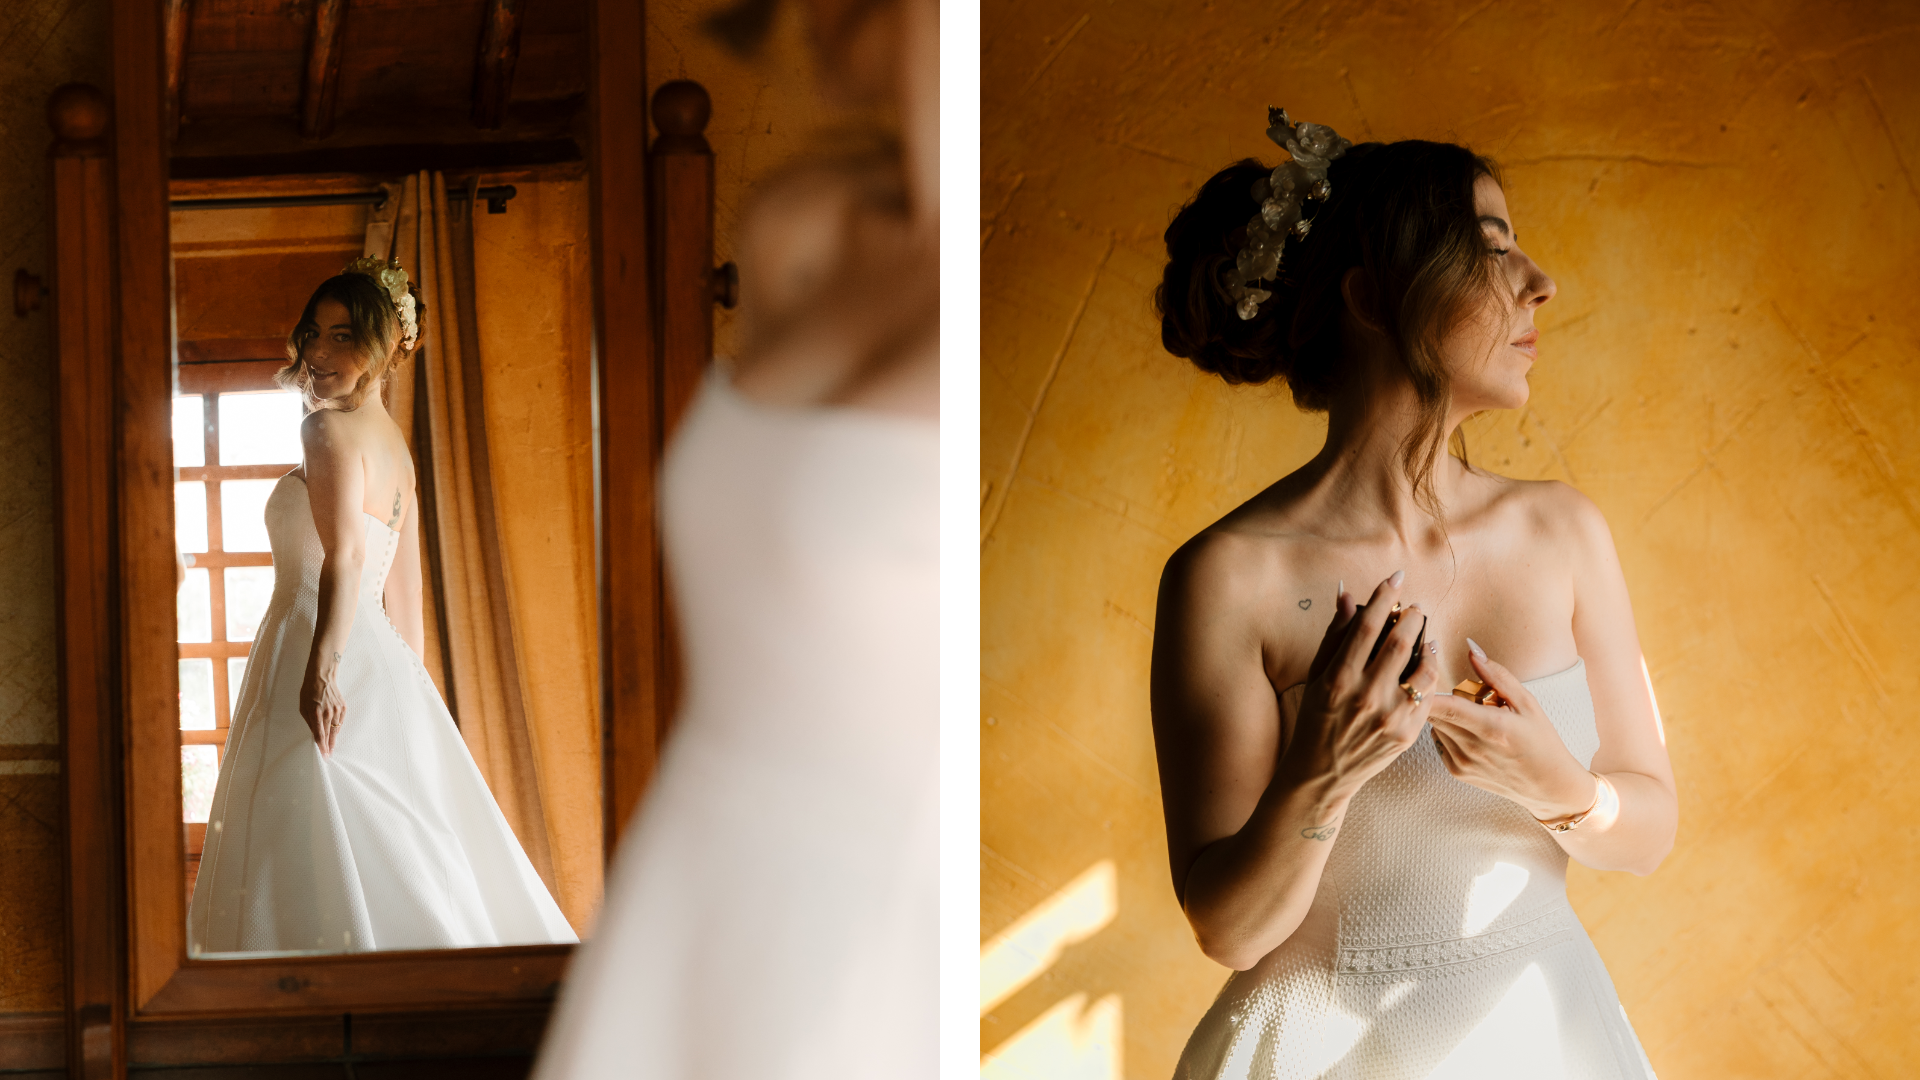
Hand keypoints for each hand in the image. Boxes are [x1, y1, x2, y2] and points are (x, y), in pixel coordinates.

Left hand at [299, 665, 346, 757]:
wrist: (322, 677)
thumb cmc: (309, 691)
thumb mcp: (303, 707)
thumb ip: (309, 721)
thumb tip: (314, 733)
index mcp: (316, 713)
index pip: (320, 734)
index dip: (321, 746)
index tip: (323, 755)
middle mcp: (328, 713)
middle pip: (329, 734)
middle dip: (328, 746)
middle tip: (328, 755)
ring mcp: (337, 710)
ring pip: (336, 729)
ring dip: (334, 739)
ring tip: (332, 748)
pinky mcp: (343, 707)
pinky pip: (340, 722)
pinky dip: (338, 728)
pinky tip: (335, 733)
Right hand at [1279, 573, 1444, 800]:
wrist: (1321, 772)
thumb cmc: (1315, 718)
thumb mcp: (1315, 676)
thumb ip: (1335, 635)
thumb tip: (1347, 595)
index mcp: (1338, 679)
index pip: (1366, 627)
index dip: (1383, 598)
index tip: (1395, 579)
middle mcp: (1365, 697)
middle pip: (1399, 642)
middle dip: (1412, 616)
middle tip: (1416, 606)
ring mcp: (1389, 717)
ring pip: (1421, 668)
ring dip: (1427, 642)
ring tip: (1425, 632)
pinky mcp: (1406, 734)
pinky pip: (1427, 695)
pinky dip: (1430, 672)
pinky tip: (1428, 659)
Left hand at [1425, 640, 1594, 819]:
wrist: (1548, 786)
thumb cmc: (1541, 740)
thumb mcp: (1527, 703)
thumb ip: (1497, 675)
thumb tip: (1471, 648)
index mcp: (1491, 727)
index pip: (1443, 704)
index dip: (1427, 685)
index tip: (1424, 668)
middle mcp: (1472, 747)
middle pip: (1432, 713)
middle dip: (1435, 694)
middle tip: (1454, 687)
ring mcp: (1462, 762)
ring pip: (1433, 726)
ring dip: (1443, 714)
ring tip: (1468, 711)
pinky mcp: (1457, 772)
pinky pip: (1438, 741)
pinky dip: (1447, 731)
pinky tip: (1468, 730)